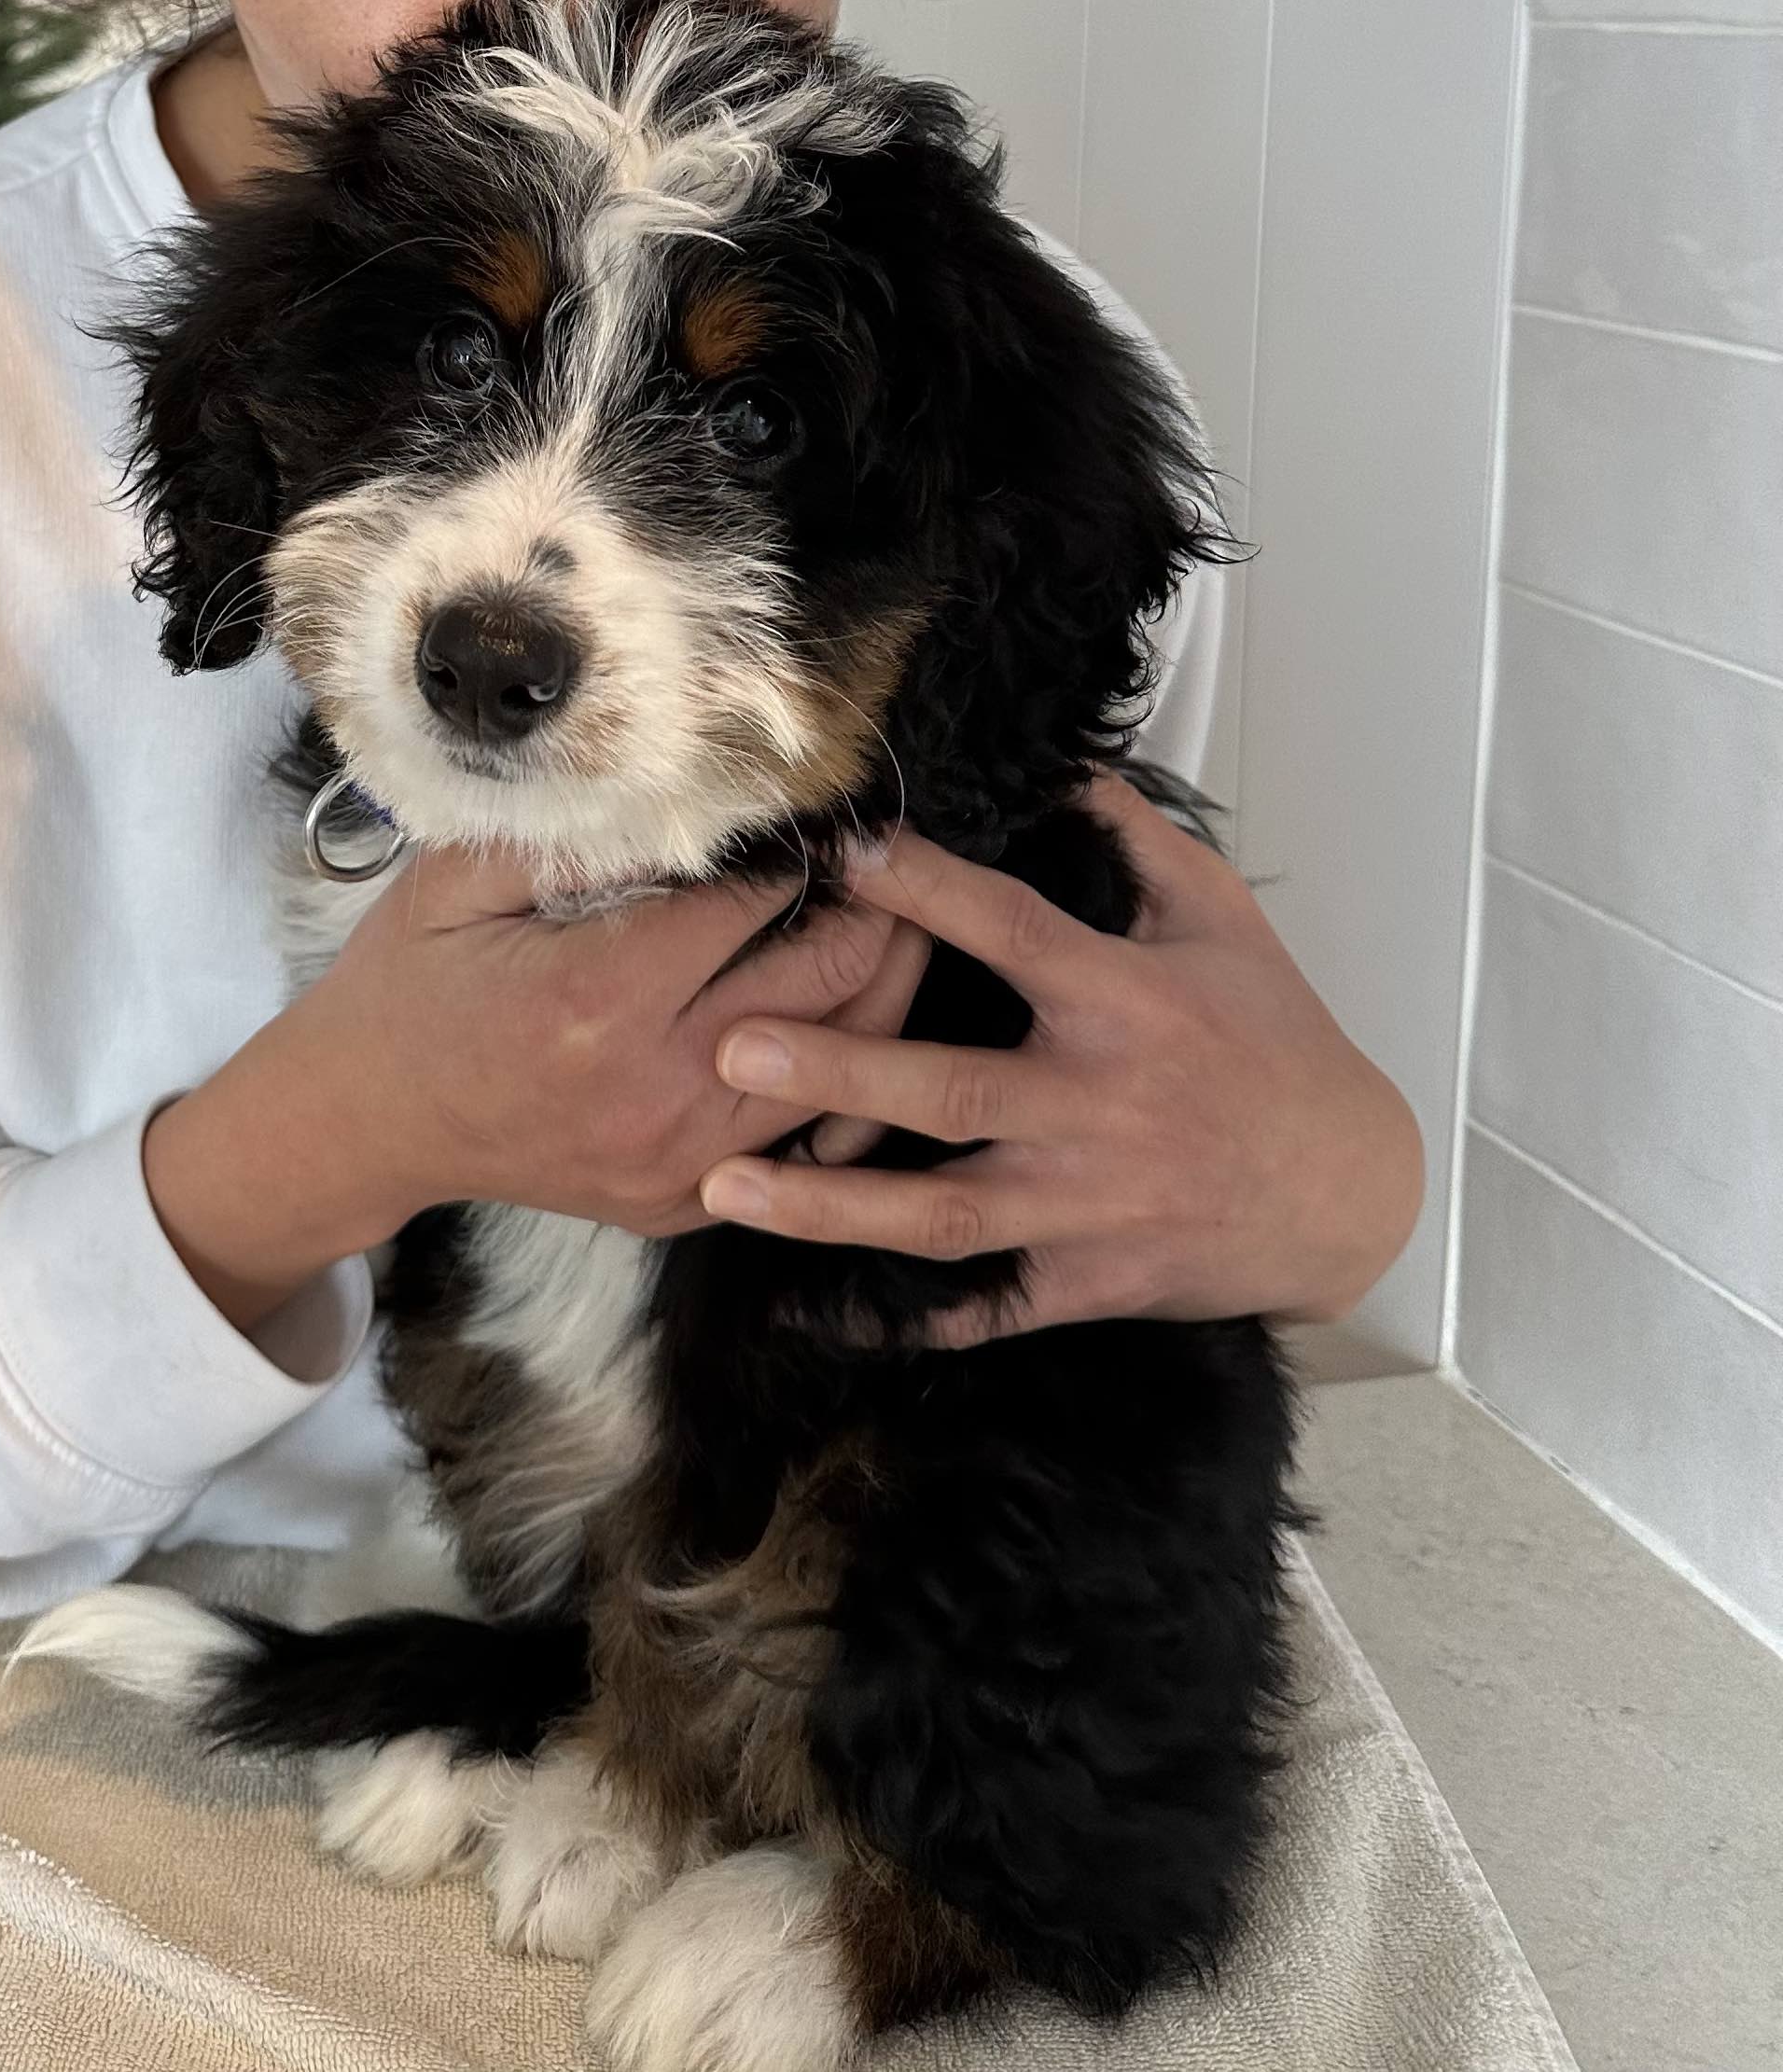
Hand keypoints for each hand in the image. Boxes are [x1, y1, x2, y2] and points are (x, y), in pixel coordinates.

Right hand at [143, 840, 930, 1338]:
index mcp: (599, 996)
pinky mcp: (682, 1203)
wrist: (366, 1123)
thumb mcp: (456, 879)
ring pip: (844, 1072)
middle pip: (831, 986)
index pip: (759, 904)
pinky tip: (849, 1025)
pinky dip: (842, 1083)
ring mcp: (676, 1160)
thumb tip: (683, 782)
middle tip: (893, 857)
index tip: (834, 808)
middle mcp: (655, 1087)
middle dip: (880, 909)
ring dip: (884, 991)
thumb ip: (568, 830)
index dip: (811, 847)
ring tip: (897, 924)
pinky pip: (803, 1146)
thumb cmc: (410, 984)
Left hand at [696, 770, 1424, 1346]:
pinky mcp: (1087, 1282)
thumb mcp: (1218, 921)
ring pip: (941, 1213)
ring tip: (722, 1186)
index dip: (928, 890)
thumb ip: (1133, 839)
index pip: (1012, 933)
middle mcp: (1098, 1108)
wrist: (1351, 1193)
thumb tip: (1056, 759)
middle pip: (949, 1092)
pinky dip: (895, 1313)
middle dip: (837, 1067)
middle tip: (730, 1044)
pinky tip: (804, 1306)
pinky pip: (978, 1307)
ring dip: (827, 1205)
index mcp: (1125, 1005)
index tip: (844, 852)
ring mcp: (1088, 1206)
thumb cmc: (1277, 1042)